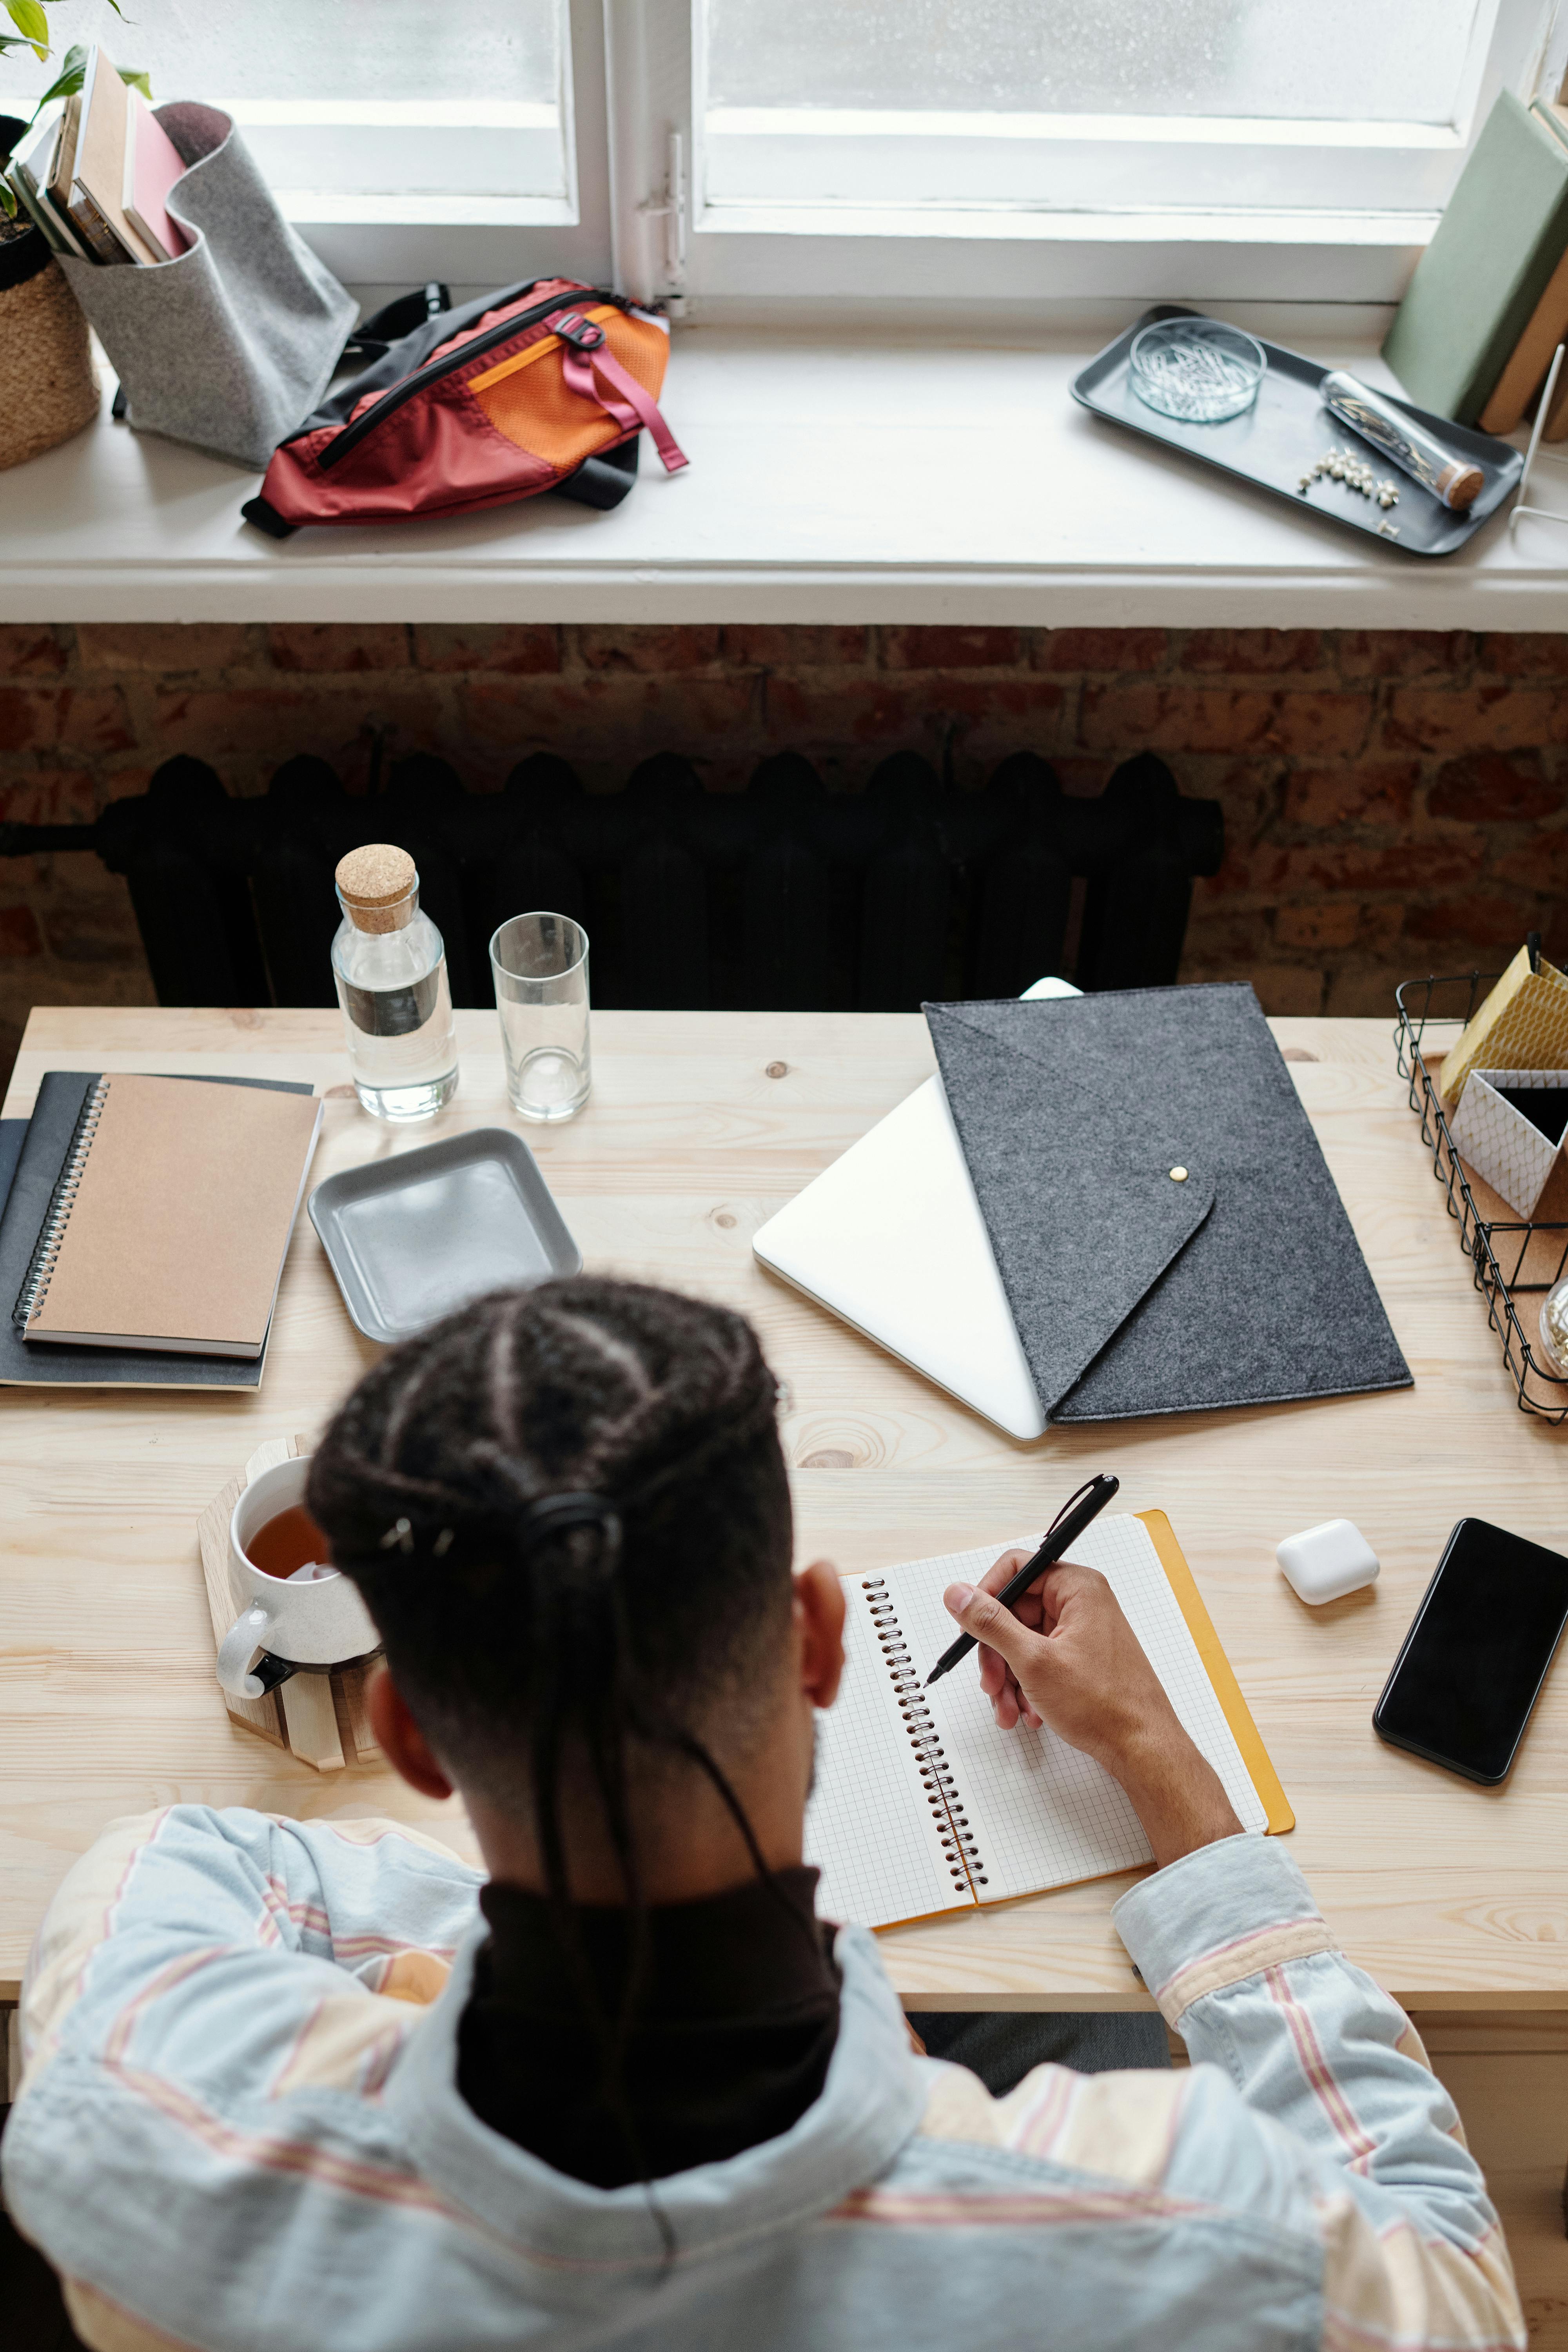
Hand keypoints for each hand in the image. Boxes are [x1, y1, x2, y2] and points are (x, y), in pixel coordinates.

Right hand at [942, 1550, 1242, 1867]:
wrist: (1141, 1747)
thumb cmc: (1104, 1704)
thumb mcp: (1033, 1660)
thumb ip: (990, 1623)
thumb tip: (958, 1594)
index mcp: (1076, 1588)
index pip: (1016, 1569)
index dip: (986, 1597)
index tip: (970, 1626)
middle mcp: (1081, 1603)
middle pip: (1015, 1611)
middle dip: (996, 1653)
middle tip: (991, 1683)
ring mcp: (1081, 1631)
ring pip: (1023, 1640)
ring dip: (1009, 1677)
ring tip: (1010, 1709)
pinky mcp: (1081, 1656)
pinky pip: (1039, 1659)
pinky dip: (1027, 1685)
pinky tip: (1029, 1712)